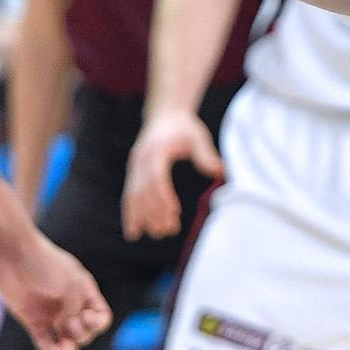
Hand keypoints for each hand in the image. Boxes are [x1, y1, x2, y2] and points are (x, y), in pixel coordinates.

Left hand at [0, 234, 111, 349]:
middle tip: (68, 322)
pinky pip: (46, 342)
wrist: (14, 256)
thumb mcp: (71, 284)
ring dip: (70, 347)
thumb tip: (70, 330)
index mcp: (84, 292)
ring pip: (67, 340)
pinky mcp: (33, 321)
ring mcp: (51, 314)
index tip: (87, 315)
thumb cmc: (46, 265)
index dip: (98, 323)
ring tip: (66, 347)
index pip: (101, 316)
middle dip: (82, 333)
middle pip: (86, 331)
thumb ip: (76, 309)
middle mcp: (70, 305)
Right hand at [123, 108, 223, 240]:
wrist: (164, 115)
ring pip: (133, 195)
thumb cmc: (184, 127)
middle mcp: (141, 158)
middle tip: (170, 230)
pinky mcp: (133, 173)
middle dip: (155, 211)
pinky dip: (130, 215)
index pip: (157, 175)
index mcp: (156, 149)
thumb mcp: (197, 136)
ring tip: (157, 234)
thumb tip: (220, 171)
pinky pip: (129, 196)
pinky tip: (133, 233)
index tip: (174, 212)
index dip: (163, 195)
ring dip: (143, 217)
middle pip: (144, 189)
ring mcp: (134, 166)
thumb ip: (206, 154)